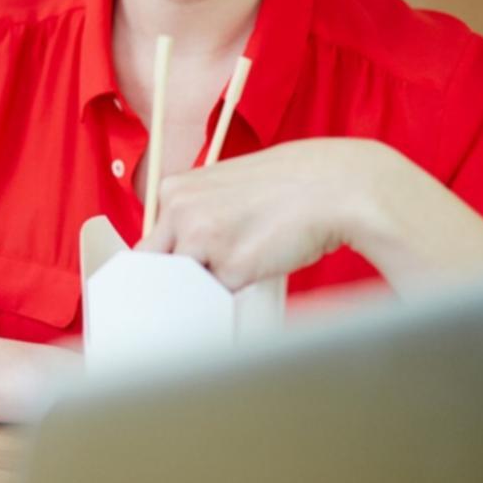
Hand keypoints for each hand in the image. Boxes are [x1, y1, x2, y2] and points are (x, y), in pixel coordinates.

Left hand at [138, 137, 375, 288]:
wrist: (332, 187)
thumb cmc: (286, 188)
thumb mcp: (222, 190)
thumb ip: (195, 216)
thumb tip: (177, 254)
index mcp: (174, 190)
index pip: (149, 243)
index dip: (165, 264)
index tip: (173, 277)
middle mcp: (180, 212)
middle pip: (157, 268)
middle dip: (178, 279)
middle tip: (208, 275)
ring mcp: (203, 240)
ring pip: (186, 285)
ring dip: (210, 284)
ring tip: (245, 258)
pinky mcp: (231, 269)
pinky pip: (221, 296)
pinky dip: (237, 292)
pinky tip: (261, 264)